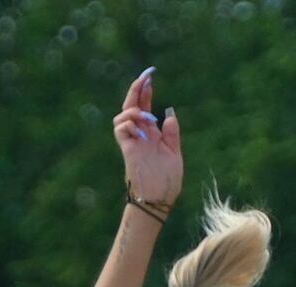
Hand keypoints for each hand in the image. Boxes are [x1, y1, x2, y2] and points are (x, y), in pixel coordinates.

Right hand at [113, 68, 181, 206]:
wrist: (160, 199)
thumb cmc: (168, 181)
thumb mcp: (174, 154)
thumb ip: (172, 134)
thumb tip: (169, 113)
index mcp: (152, 134)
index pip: (145, 107)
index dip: (146, 92)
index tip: (150, 77)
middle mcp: (140, 135)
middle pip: (132, 106)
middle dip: (136, 91)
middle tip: (145, 78)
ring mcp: (133, 142)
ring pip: (123, 115)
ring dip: (134, 111)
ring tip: (148, 117)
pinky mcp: (127, 149)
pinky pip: (121, 129)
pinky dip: (129, 125)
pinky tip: (143, 132)